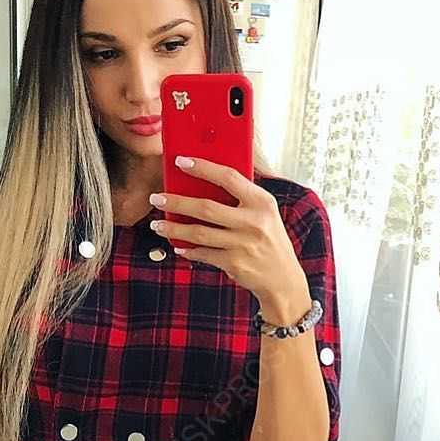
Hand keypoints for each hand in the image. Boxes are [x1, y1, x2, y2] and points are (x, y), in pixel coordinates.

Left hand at [148, 155, 306, 303]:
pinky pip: (203, 253)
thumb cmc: (269, 241)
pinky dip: (188, 250)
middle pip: (206, 207)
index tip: (181, 161)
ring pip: (199, 233)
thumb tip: (202, 183)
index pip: (229, 177)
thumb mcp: (265, 215)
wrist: (283, 279)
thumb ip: (242, 199)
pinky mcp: (235, 263)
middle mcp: (254, 222)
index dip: (203, 168)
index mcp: (262, 202)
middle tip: (156, 198)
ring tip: (157, 224)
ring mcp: (244, 244)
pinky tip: (178, 245)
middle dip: (176, 201)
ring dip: (174, 228)